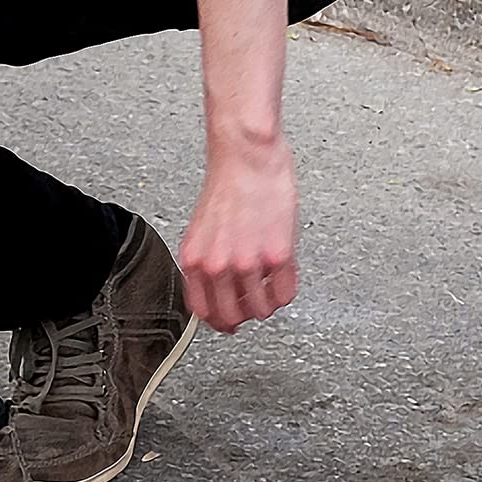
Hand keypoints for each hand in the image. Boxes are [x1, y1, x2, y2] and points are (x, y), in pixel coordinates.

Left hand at [179, 136, 298, 333]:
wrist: (247, 157)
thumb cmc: (228, 184)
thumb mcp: (203, 228)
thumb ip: (207, 260)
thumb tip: (217, 289)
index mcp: (195, 258)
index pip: (202, 311)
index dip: (218, 321)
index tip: (228, 323)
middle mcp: (218, 265)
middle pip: (231, 317)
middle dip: (245, 316)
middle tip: (253, 304)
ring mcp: (248, 263)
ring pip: (261, 310)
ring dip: (268, 302)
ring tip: (271, 284)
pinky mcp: (277, 256)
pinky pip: (286, 293)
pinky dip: (287, 290)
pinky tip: (284, 274)